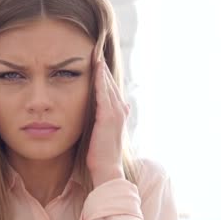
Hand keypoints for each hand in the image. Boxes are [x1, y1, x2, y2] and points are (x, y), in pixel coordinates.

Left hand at [86, 57, 130, 187]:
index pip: (111, 89)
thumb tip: (124, 106)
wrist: (107, 169)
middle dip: (103, 67)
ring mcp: (115, 113)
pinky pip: (104, 94)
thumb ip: (112, 119)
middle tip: (96, 50)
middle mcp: (119, 111)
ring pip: (109, 85)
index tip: (97, 61)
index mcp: (118, 114)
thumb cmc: (102, 155)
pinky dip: (101, 80)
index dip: (105, 75)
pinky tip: (97, 69)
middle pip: (111, 83)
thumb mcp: (107, 133)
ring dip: (103, 69)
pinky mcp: (108, 117)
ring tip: (96, 54)